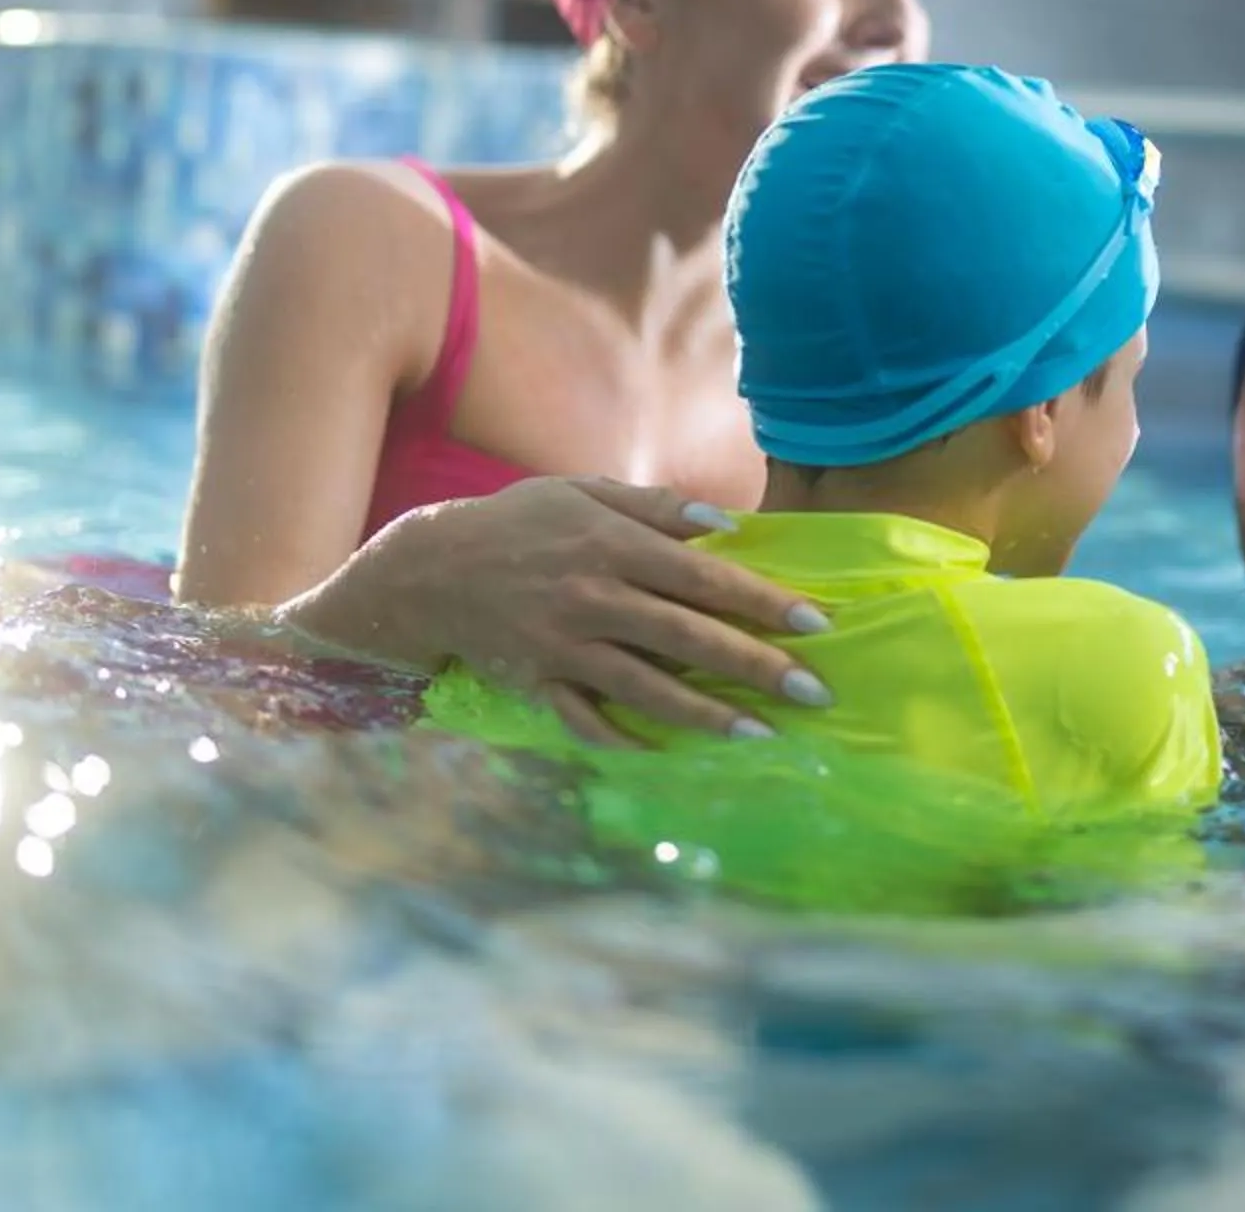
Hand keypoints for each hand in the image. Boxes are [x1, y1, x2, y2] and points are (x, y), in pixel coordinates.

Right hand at [272, 477, 832, 746]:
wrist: (428, 568)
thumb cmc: (520, 522)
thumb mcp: (584, 492)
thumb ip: (656, 507)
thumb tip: (726, 526)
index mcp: (612, 545)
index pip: (704, 578)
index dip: (762, 602)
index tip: (816, 624)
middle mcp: (594, 598)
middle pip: (689, 639)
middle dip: (756, 667)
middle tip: (814, 692)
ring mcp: (564, 647)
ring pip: (647, 689)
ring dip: (708, 716)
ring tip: (762, 735)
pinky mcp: (538, 683)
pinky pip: (586, 720)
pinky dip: (623, 739)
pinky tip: (666, 753)